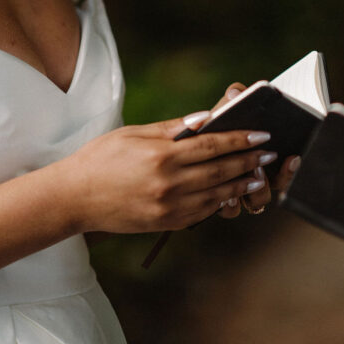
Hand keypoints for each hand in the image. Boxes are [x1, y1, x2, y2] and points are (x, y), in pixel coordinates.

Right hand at [66, 114, 272, 234]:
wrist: (75, 198)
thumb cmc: (100, 158)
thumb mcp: (132, 134)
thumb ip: (171, 129)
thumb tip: (205, 120)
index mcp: (161, 156)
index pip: (212, 145)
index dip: (240, 140)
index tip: (261, 134)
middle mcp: (169, 183)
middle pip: (220, 171)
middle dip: (248, 161)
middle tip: (268, 153)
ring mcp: (168, 207)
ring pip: (216, 195)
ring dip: (240, 184)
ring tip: (257, 175)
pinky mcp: (165, 223)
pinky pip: (201, 213)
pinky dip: (219, 202)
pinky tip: (229, 193)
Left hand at [211, 82, 300, 218]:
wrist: (187, 141)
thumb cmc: (214, 124)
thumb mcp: (223, 113)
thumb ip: (232, 102)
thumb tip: (236, 92)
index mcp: (262, 156)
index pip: (287, 168)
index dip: (291, 168)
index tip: (292, 158)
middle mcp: (255, 177)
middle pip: (274, 187)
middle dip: (269, 181)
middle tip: (260, 168)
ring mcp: (239, 191)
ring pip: (257, 203)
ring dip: (255, 194)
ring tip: (244, 181)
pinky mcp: (219, 201)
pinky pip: (231, 210)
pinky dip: (231, 204)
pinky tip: (225, 196)